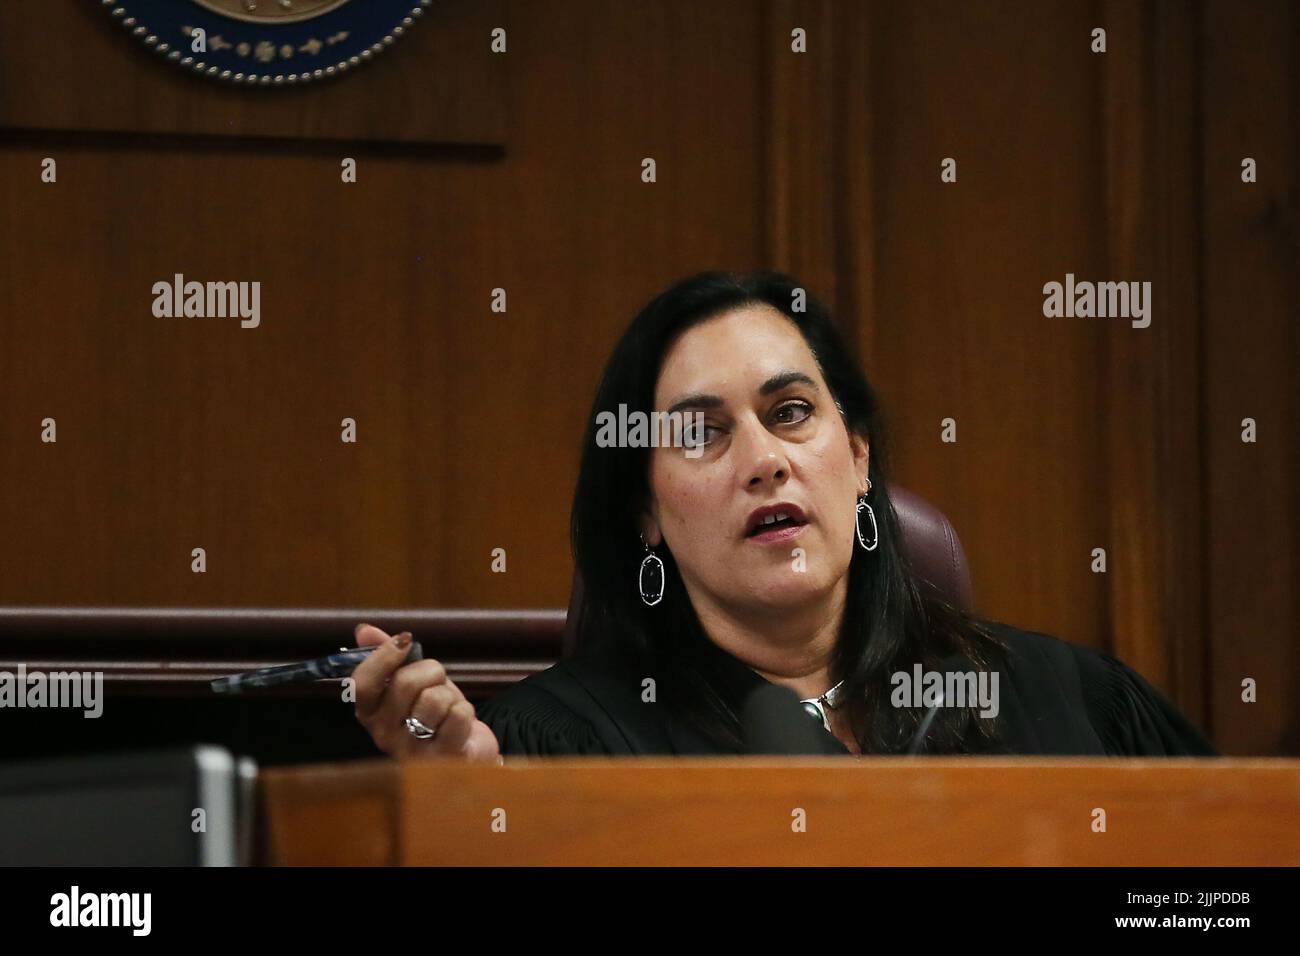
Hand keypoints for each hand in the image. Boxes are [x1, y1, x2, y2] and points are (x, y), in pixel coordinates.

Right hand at [352, 623, 501, 761]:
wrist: (466, 750)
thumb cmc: (435, 714)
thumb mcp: (412, 682)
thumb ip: (387, 656)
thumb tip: (364, 630)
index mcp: (371, 714)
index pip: (363, 683)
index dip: (383, 656)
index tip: (405, 640)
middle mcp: (384, 735)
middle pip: (404, 683)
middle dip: (431, 672)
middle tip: (437, 683)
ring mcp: (412, 750)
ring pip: (434, 699)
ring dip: (449, 696)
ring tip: (447, 709)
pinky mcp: (442, 759)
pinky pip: (458, 716)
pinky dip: (465, 712)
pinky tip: (460, 726)